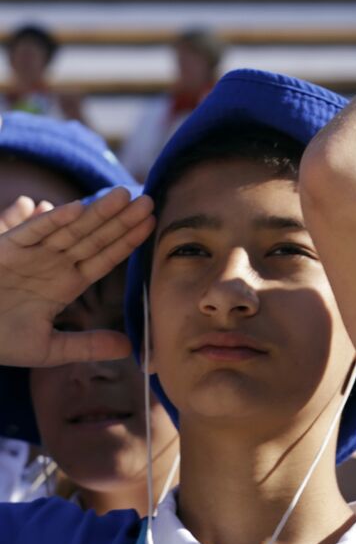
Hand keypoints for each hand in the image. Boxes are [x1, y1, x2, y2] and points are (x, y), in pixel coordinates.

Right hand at [0, 188, 153, 367]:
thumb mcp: (48, 348)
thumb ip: (86, 345)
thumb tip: (129, 348)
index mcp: (67, 282)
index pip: (104, 258)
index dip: (127, 241)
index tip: (152, 225)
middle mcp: (54, 264)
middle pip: (94, 238)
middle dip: (121, 220)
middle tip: (149, 199)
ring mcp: (32, 254)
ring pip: (71, 229)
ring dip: (96, 212)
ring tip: (125, 195)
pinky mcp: (6, 249)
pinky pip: (33, 232)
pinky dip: (52, 221)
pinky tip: (76, 208)